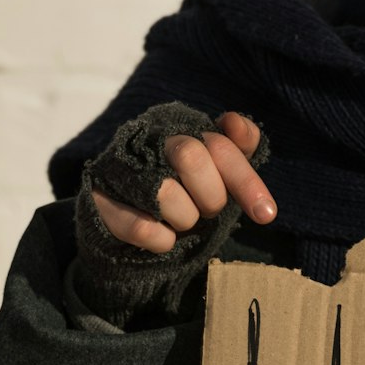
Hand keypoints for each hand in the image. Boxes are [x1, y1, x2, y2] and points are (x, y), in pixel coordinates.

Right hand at [90, 110, 276, 253]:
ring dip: (185, 219)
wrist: (121, 214)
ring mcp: (119, 169)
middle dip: (211, 197)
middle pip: (191, 157)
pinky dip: (162, 239)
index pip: (221, 147)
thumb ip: (237, 147)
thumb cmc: (182, 189)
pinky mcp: (98, 200)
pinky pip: (142, 228)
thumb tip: (236, 124)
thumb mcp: (214, 169)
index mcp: (183, 128)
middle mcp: (148, 140)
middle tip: (207, 209)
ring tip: (180, 220)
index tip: (266, 214)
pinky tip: (165, 238)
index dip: (245, 180)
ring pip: (166, 193)